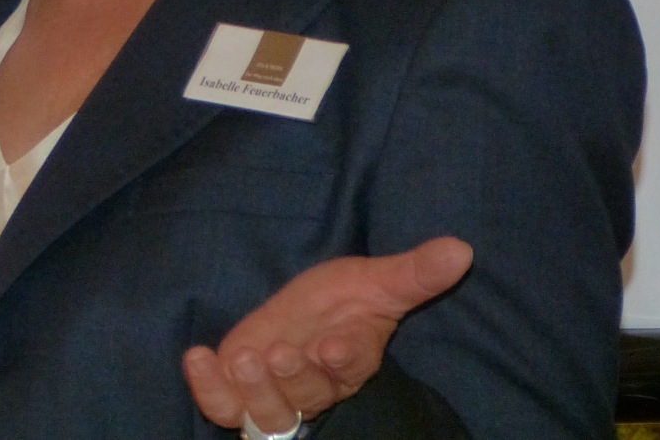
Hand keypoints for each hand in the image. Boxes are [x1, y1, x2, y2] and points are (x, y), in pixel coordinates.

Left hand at [183, 236, 472, 433]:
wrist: (299, 314)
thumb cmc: (342, 300)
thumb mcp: (374, 280)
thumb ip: (414, 272)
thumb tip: (462, 248)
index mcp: (351, 357)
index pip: (351, 366)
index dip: (342, 360)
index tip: (332, 346)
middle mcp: (316, 384)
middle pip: (308, 396)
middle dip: (294, 379)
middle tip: (280, 353)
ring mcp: (276, 393)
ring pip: (269, 412)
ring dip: (254, 389)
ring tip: (242, 355)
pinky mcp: (239, 392)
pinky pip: (223, 407)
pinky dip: (208, 389)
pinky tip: (198, 356)